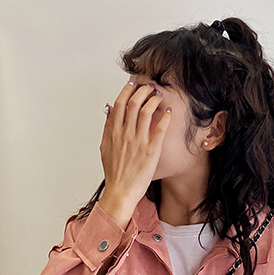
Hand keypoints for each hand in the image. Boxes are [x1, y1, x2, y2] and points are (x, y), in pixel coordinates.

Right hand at [98, 80, 171, 229]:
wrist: (120, 191)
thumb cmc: (114, 172)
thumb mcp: (105, 147)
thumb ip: (108, 127)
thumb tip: (109, 109)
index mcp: (113, 131)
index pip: (120, 102)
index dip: (127, 89)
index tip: (133, 83)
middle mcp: (125, 133)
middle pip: (134, 102)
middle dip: (143, 90)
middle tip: (151, 86)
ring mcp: (138, 141)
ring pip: (146, 111)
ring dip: (154, 99)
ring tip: (160, 95)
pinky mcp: (151, 150)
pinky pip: (159, 128)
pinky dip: (165, 117)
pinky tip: (168, 111)